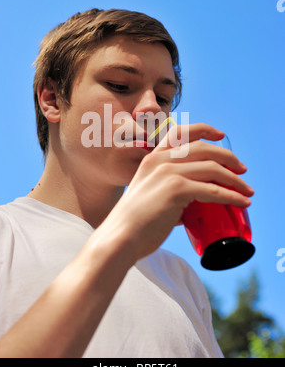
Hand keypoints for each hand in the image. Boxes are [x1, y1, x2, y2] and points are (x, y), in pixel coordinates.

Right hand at [105, 123, 253, 261]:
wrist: (120, 237)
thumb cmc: (135, 222)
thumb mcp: (149, 193)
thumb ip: (169, 189)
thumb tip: (194, 201)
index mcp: (152, 158)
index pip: (180, 132)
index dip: (204, 129)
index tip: (220, 135)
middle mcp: (160, 160)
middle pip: (204, 148)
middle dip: (228, 157)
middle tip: (242, 170)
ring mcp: (168, 173)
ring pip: (213, 168)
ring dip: (235, 179)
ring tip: (246, 190)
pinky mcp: (176, 189)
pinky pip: (213, 190)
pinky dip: (232, 196)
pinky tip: (241, 202)